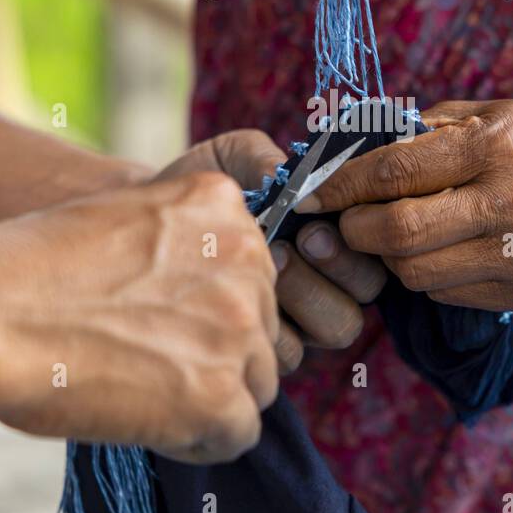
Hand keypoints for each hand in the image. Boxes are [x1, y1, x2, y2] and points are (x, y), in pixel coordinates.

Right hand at [0, 172, 278, 464]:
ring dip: (211, 395)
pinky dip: (199, 439)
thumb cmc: (32, 268)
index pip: (256, 272)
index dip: (211, 306)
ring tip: (143, 391)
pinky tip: (150, 423)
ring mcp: (238, 327)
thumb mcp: (125, 215)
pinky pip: (239, 433)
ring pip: (257, 382)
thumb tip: (210, 294)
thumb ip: (184, 241)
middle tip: (149, 360)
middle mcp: (245, 259)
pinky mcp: (220, 393)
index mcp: (221, 204)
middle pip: (263, 328)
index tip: (164, 320)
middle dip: (217, 351)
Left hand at [161, 129, 386, 370]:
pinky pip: (290, 353)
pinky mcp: (267, 354)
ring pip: (336, 328)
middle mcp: (325, 284)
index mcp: (331, 238)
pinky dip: (268, 328)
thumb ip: (267, 159)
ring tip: (262, 266)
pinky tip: (231, 300)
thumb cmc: (195, 185)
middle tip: (292, 246)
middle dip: (333, 271)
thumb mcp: (233, 158)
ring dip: (305, 298)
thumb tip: (299, 181)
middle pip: (363, 296)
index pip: (372, 251)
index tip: (312, 224)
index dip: (354, 243)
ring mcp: (300, 323)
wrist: (140, 219)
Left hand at [298, 101, 512, 311]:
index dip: (341, 186)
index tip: (310, 193)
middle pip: (399, 233)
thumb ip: (418, 132)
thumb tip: (342, 153)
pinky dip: (427, 273)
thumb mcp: (487, 114)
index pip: (395, 172)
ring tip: (395, 232)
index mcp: (499, 146)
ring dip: (389, 256)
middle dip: (355, 230)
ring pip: (415, 273)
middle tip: (345, 220)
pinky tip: (440, 249)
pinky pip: (446, 293)